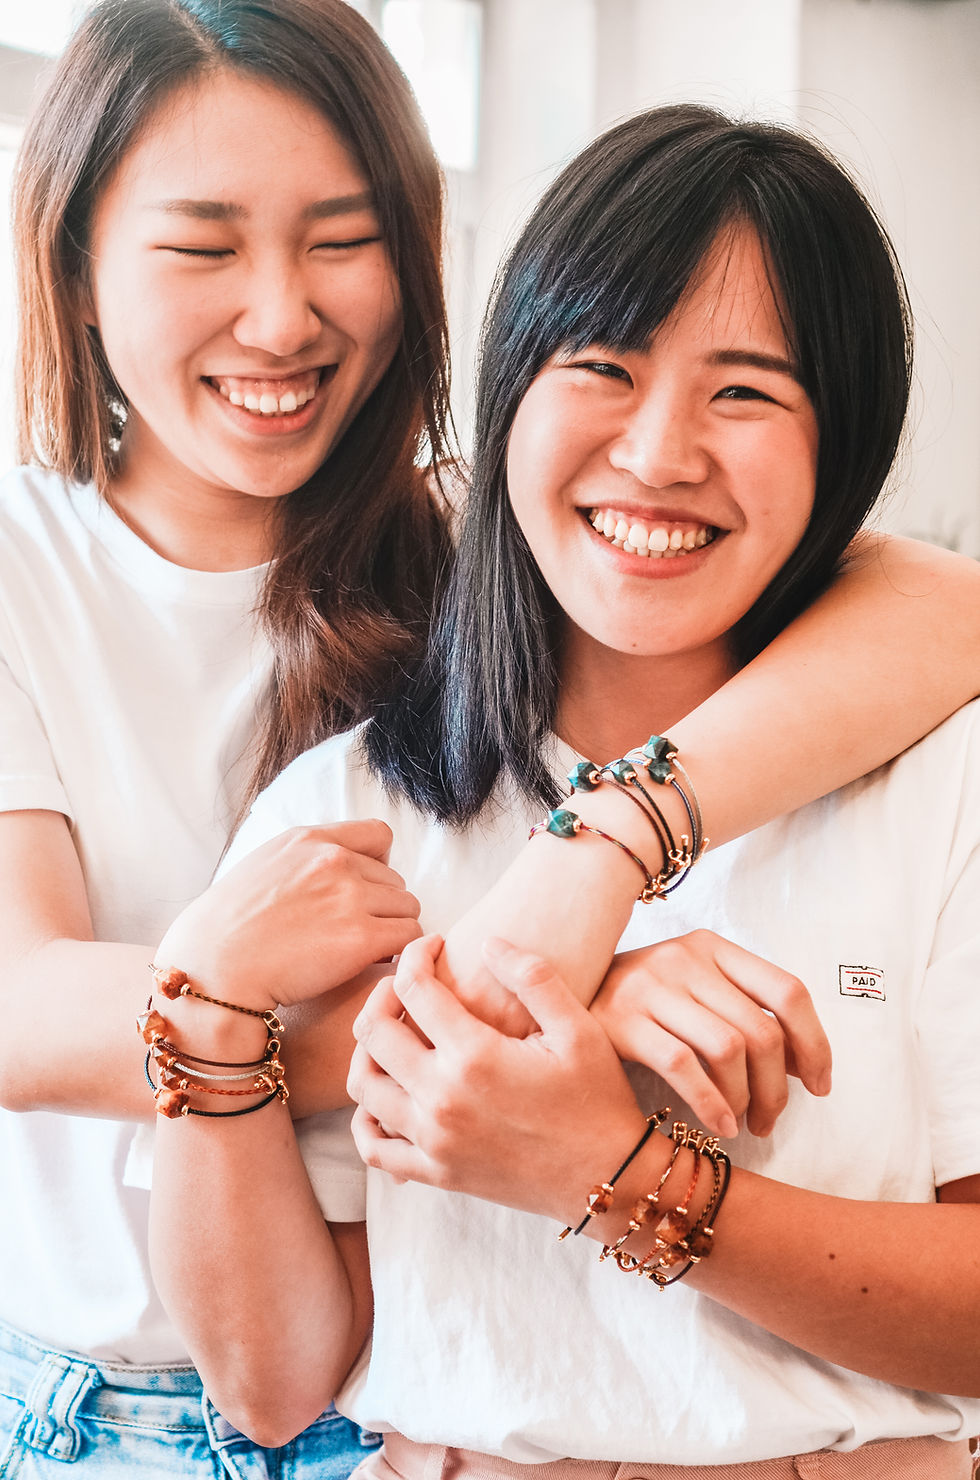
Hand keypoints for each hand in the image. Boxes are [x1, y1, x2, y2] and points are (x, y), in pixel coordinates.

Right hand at [155, 821, 421, 1011]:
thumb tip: (336, 867)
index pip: (378, 835)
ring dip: (392, 930)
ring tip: (363, 953)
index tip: (363, 892)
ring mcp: (349, 897)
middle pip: (395, 879)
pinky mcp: (360, 938)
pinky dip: (398, 953)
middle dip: (382, 907)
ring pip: (408, 908)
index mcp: (309, 841)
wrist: (211, 972)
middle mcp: (334, 861)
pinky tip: (373, 966)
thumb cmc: (224, 932)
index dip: (379, 866)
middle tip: (357, 935)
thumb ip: (302, 861)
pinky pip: (409, 937)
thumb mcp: (261, 869)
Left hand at [348, 934, 646, 1219]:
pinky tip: (388, 1094)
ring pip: (362, 1084)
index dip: (416, 953)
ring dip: (368, 1048)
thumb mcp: (579, 1028)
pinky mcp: (436, 1173)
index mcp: (475, 1056)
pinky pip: (374, 1146)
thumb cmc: (598, 1099)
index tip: (434, 944)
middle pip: (372, 1031)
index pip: (414, 988)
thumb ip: (533, 977)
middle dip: (382, 993)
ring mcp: (434, 1140)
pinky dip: (366, 1116)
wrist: (608, 1179)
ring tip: (395, 1030)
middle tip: (408, 981)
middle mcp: (442, 1098)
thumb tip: (488, 942)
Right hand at [591, 929, 831, 1138]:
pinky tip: (718, 1126)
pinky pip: (683, 1066)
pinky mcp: (620, 1020)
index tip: (820, 1087)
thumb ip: (746, 1017)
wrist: (559, 996)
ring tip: (743, 1124)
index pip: (787, 991)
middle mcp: (686, 958)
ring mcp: (651, 986)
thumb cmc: (643, 1005)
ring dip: (747, 1099)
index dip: (815, 1044)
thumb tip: (807, 1068)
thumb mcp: (697, 992)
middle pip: (762, 1030)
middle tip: (770, 1121)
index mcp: (714, 947)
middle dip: (779, 1089)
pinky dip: (711, 1104)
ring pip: (729, 1049)